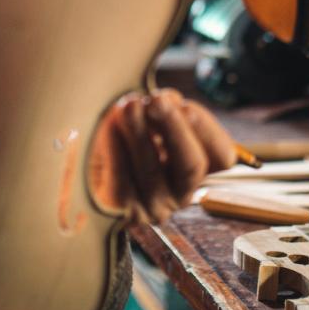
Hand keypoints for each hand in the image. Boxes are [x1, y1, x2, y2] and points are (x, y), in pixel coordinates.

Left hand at [90, 88, 236, 224]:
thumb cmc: (123, 138)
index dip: (206, 128)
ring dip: (140, 133)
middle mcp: (180, 194)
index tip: (183, 104)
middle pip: (191, 166)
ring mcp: (151, 206)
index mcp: (196, 170)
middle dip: (174, 128)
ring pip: (152, 171)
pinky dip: (114, 149)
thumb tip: (166, 98)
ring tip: (127, 106)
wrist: (86, 173)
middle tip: (156, 99)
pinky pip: (120, 180)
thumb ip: (163, 109)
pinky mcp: (120, 211)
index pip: (222, 157)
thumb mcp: (149, 121)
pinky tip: (108, 125)